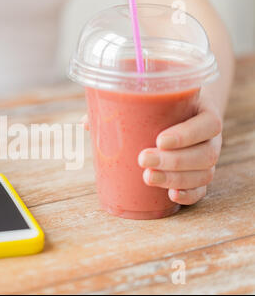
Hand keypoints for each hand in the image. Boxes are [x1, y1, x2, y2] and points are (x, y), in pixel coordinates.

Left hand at [81, 98, 222, 204]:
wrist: (182, 113)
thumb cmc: (162, 106)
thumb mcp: (150, 99)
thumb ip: (121, 107)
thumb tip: (87, 122)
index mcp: (202, 112)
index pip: (208, 124)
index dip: (187, 134)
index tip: (160, 139)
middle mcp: (209, 138)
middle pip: (205, 153)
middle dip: (173, 160)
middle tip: (143, 160)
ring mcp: (206, 159)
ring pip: (203, 173)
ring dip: (175, 178)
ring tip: (148, 177)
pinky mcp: (200, 176)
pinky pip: (202, 190)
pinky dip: (189, 195)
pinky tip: (172, 195)